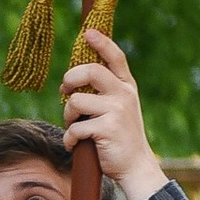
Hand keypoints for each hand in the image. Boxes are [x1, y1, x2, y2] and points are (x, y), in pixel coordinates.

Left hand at [60, 28, 163, 199]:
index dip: (101, 42)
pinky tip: (74, 144)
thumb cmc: (120, 137)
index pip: (115, 57)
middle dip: (70, 78)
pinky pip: (75, 127)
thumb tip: (73, 80)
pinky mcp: (107, 129)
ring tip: (73, 126)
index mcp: (126, 87)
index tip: (87, 32)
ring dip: (67, 115)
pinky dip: (69, 138)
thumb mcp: (119, 108)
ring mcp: (117, 111)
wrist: (135, 166)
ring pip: (76, 101)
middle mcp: (123, 95)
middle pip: (90, 71)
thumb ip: (104, 92)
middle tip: (64, 91)